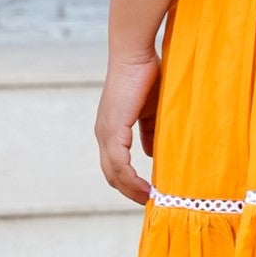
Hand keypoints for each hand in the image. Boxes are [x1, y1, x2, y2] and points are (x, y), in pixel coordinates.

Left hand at [96, 47, 160, 203]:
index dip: (129, 182)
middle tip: (150, 202)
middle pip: (111, 175)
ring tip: (150, 199)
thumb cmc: (146, 76)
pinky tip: (146, 188)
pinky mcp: (113, 129)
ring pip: (114, 173)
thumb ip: (150, 132)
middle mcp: (104, 134)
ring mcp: (106, 132)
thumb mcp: (152, 111)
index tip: (148, 193)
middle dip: (129, 191)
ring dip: (131, 190)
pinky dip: (131, 179)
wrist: (135, 54)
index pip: (115, 165)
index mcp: (111, 130)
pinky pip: (120, 163)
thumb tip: (152, 153)